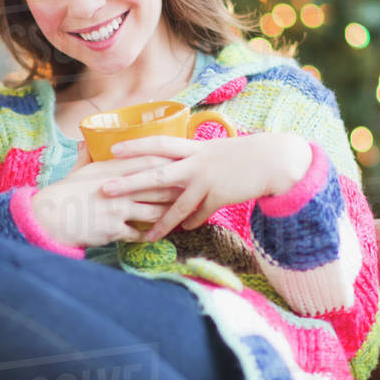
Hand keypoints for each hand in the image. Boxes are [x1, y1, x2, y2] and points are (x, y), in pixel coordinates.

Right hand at [30, 140, 184, 247]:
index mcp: (112, 169)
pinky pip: (139, 233)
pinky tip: (157, 236)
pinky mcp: (115, 229)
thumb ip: (88, 156)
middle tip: (193, 190)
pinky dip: (149, 235)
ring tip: (181, 216)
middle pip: (159, 186)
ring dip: (169, 215)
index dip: (170, 161)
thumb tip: (88, 141)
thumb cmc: (63, 192)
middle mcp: (120, 187)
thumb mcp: (78, 170)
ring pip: (155, 212)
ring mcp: (119, 208)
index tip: (184, 162)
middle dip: (178, 190)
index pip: (149, 160)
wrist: (50, 216)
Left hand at [101, 131, 311, 241]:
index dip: (135, 145)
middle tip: (105, 188)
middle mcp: (196, 163)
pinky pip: (199, 215)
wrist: (273, 160)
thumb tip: (174, 167)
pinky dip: (190, 223)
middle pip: (156, 173)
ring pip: (176, 205)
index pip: (158, 144)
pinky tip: (182, 231)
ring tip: (145, 235)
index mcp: (193, 148)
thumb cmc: (242, 155)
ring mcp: (206, 181)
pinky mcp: (219, 197)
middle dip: (129, 182)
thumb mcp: (214, 151)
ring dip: (159, 222)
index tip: (112, 149)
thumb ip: (193, 159)